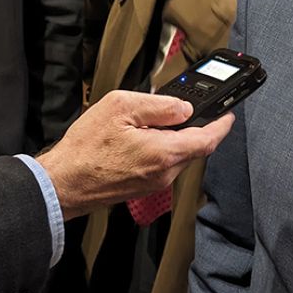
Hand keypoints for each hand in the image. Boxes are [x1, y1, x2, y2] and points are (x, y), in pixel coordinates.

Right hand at [36, 90, 233, 219]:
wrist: (64, 183)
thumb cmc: (86, 148)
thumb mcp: (120, 107)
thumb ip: (157, 105)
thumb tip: (183, 107)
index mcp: (165, 152)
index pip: (208, 139)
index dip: (222, 124)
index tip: (228, 113)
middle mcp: (165, 173)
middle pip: (193, 146)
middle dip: (191, 126)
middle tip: (178, 108)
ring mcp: (155, 183)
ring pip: (177, 155)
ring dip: (172, 137)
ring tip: (146, 121)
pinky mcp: (143, 187)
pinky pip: (163, 164)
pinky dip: (160, 148)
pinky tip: (138, 137)